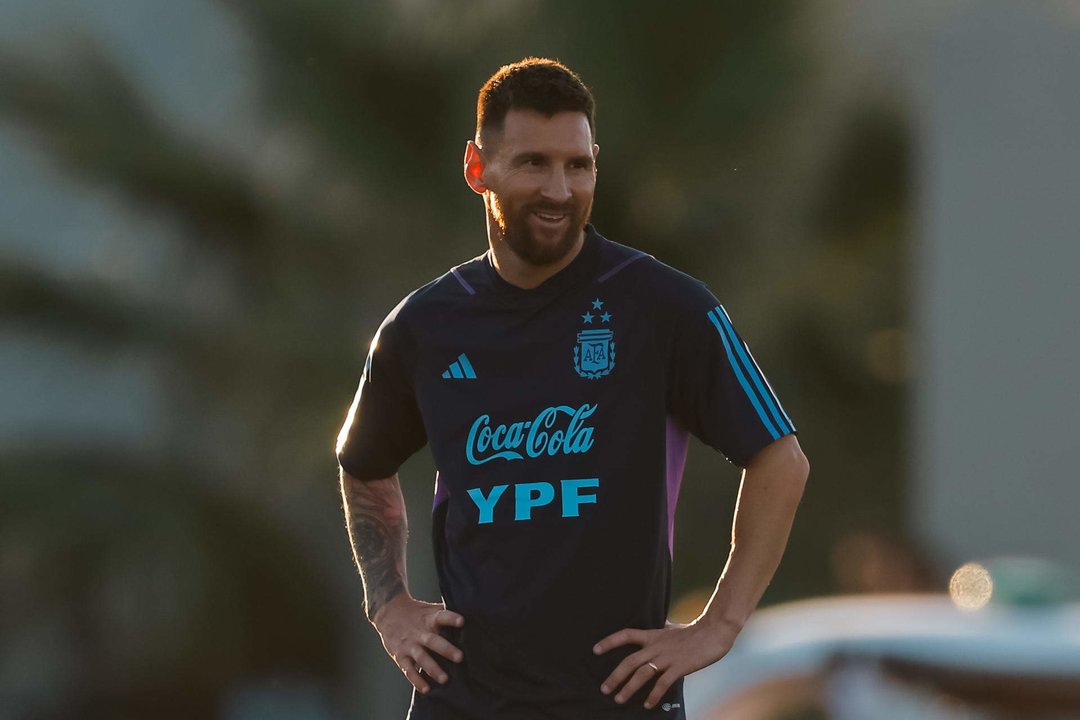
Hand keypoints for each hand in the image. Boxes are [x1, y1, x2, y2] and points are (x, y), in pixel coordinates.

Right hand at [372, 592, 464, 693]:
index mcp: (429, 619)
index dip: (451, 618)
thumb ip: (446, 612)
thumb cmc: (416, 613)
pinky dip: (417, 680)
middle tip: (460, 658)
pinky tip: (427, 689)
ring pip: (421, 657)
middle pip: (433, 641)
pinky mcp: (400, 656)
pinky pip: (408, 670)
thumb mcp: (429, 609)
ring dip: (433, 668)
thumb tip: (472, 612)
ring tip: (445, 679)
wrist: (388, 612)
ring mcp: (409, 645)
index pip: (441, 616)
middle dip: (446, 650)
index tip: (462, 621)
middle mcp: (419, 633)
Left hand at [593, 618, 740, 708]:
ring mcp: (667, 657)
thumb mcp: (673, 628)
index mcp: (653, 635)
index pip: (626, 635)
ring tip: (618, 699)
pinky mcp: (680, 667)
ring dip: (628, 688)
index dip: (609, 641)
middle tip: (604, 688)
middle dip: (615, 676)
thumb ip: (662, 631)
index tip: (595, 650)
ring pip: (642, 674)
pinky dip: (653, 695)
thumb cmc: (695, 631)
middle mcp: (656, 646)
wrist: (715, 631)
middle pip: (629, 661)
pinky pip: (662, 684)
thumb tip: (658, 626)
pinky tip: (647, 704)